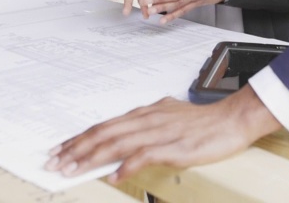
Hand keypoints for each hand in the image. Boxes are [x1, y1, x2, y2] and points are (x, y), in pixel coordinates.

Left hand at [45, 85, 280, 182]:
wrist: (233, 119)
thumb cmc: (204, 121)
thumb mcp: (169, 117)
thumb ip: (145, 127)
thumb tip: (124, 140)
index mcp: (145, 113)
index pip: (104, 125)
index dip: (79, 138)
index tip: (60, 150)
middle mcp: (148, 119)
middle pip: (104, 132)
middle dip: (76, 148)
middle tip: (55, 162)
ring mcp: (160, 131)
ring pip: (117, 142)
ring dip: (91, 157)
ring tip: (73, 169)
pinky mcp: (175, 145)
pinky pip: (146, 154)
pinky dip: (127, 165)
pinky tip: (115, 175)